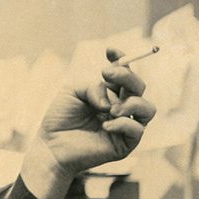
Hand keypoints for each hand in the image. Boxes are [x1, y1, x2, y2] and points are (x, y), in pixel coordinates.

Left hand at [20, 48, 155, 198]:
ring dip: (131, 103)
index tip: (109, 51)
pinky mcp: (125, 144)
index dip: (122, 60)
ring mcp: (124, 125)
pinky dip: (123, 124)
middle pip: (139, 87)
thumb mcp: (71, 92)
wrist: (51, 147)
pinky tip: (105, 125)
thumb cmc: (59, 119)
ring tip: (109, 108)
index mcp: (109, 93)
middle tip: (105, 73)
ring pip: (147, 108)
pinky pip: (137, 130)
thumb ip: (92, 86)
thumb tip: (111, 100)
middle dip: (126, 76)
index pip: (124, 73)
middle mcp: (120, 107)